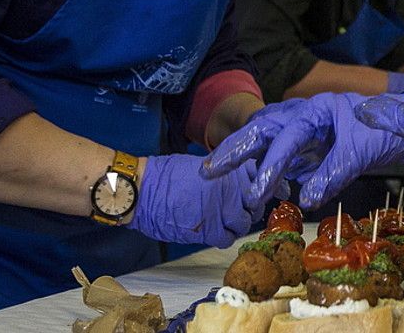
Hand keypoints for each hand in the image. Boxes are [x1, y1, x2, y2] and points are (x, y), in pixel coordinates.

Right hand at [129, 153, 262, 246]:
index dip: (258, 189)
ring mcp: (222, 211)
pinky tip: (214, 232)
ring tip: (225, 223)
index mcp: (230, 171)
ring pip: (243, 224)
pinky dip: (223, 238)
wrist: (144, 191)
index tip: (253, 193)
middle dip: (248, 209)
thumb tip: (233, 179)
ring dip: (236, 225)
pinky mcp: (208, 230)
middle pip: (255, 205)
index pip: (259, 180)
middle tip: (238, 211)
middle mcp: (231, 190)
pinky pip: (227, 239)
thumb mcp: (200, 165)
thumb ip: (222, 173)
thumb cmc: (165, 175)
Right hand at [202, 92, 403, 209]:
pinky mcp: (307, 144)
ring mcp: (303, 128)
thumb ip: (334, 172)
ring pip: (265, 137)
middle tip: (208, 170)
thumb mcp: (363, 151)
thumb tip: (308, 198)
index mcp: (317, 109)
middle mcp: (304, 114)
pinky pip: (278, 152)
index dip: (270, 165)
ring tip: (214, 171)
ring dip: (242, 154)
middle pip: (262, 128)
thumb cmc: (387, 130)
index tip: (257, 192)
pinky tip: (254, 183)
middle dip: (234, 148)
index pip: (287, 136)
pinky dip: (263, 165)